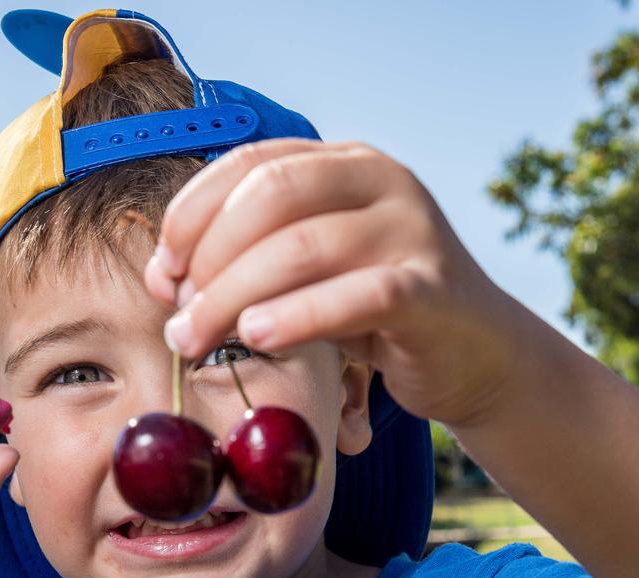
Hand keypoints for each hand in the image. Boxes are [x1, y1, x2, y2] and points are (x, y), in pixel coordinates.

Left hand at [144, 138, 522, 427]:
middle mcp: (383, 181)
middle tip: (178, 318)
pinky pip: (357, 295)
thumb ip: (248, 261)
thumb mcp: (309, 273)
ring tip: (197, 338)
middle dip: (208, 260)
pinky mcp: (433, 288)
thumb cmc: (376, 310)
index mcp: (346, 163)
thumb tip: (163, 276)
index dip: (193, 213)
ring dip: (233, 296)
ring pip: (302, 248)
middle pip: (269, 199)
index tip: (164, 269)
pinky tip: (259, 336)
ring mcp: (414, 229)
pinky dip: (298, 316)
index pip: (252, 162)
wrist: (475, 354)